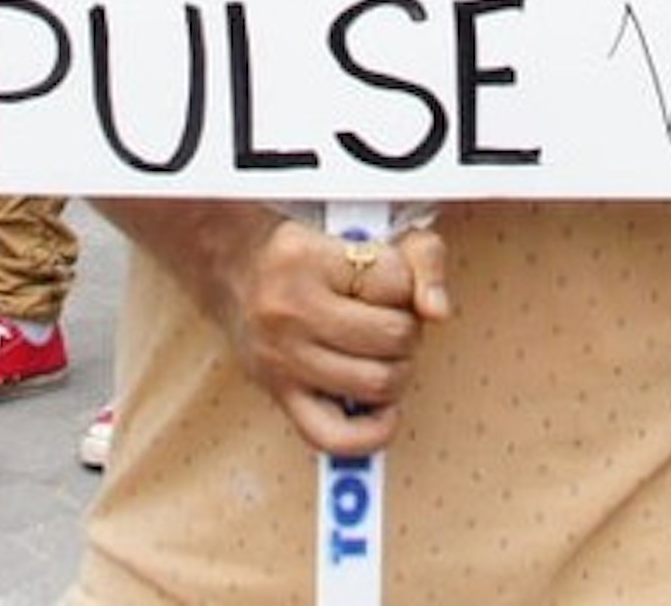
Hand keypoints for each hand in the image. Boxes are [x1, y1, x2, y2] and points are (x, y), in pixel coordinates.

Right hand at [218, 217, 452, 455]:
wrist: (231, 269)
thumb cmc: (303, 252)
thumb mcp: (353, 233)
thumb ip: (418, 257)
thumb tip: (439, 312)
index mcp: (305, 257)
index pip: (395, 279)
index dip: (408, 282)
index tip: (389, 279)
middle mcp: (289, 309)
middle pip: (393, 334)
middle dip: (407, 328)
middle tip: (391, 318)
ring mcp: (282, 358)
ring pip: (378, 382)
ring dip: (397, 370)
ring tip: (383, 353)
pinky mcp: (279, 394)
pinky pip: (335, 437)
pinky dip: (373, 431)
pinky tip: (382, 408)